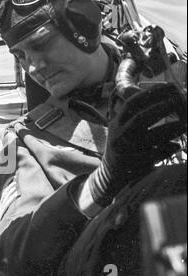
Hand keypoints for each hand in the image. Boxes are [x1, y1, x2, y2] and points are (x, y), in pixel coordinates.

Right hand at [87, 83, 185, 205]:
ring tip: (185, 124)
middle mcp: (119, 134)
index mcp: (116, 122)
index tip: (167, 87)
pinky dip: (167, 149)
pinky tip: (177, 145)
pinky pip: (155, 155)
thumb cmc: (124, 144)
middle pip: (141, 118)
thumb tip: (161, 95)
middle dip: (162, 108)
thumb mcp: (121, 126)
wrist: (111, 172)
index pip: (131, 104)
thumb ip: (134, 112)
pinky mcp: (133, 163)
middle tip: (180, 101)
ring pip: (151, 137)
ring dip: (170, 129)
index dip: (149, 94)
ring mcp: (125, 149)